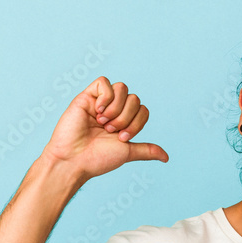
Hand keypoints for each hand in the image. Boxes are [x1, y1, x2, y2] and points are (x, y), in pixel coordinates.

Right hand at [42, 76, 168, 182]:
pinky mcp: (86, 97)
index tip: (122, 138)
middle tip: (110, 131)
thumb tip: (166, 158)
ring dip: (116, 108)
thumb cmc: (98, 158)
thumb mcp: (127, 152)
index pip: (143, 109)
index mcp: (124, 122)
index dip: (137, 123)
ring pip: (122, 88)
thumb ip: (146, 150)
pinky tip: (97, 111)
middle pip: (135, 98)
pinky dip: (105, 97)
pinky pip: (104, 82)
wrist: (74, 159)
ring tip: (102, 122)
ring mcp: (100, 103)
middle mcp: (114, 111)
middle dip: (126, 117)